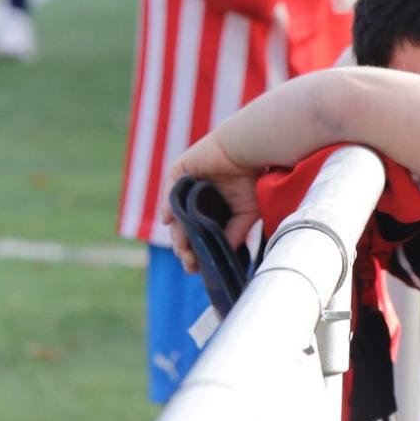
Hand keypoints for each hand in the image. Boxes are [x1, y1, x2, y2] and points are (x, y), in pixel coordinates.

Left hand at [160, 132, 262, 273]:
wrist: (248, 151)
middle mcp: (196, 200)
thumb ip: (234, 235)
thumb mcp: (246, 214)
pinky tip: (170, 222)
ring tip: (182, 248)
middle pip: (183, 231)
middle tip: (189, 262)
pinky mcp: (179, 172)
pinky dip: (168, 208)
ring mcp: (186, 187)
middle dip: (184, 249)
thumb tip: (221, 257)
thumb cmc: (252, 180)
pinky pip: (169, 194)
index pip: (197, 237)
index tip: (195, 269)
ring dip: (177, 235)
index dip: (195, 253)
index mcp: (211, 211)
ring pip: (175, 217)